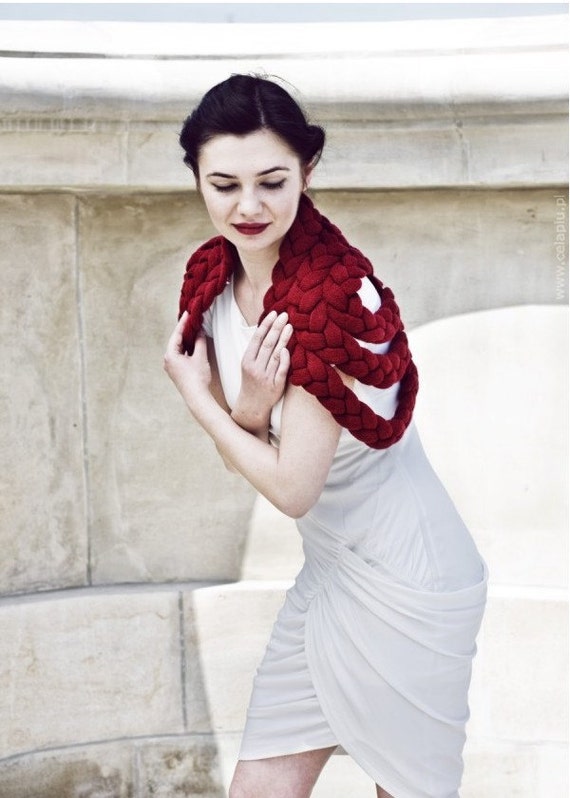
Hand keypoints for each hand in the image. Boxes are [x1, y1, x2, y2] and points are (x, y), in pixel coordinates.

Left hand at [163, 312, 211, 407]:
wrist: (197, 397)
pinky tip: (193, 345)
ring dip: (186, 340)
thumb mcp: (200, 356)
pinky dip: (186, 349)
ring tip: (193, 330)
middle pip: (176, 341)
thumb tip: (200, 331)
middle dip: (184, 331)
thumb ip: (199, 342)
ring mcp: (171, 367)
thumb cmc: (197, 377)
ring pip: (178, 349)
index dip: (183, 323)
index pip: (176, 334)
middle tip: (191, 320)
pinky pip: (180, 356)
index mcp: (170, 355)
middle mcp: (167, 360)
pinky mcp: (176, 372)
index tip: (188, 313)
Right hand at [232, 310, 292, 433]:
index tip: (273, 313)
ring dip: (283, 339)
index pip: (257, 339)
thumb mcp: (248, 365)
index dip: (265, 325)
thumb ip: (257, 350)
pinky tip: (287, 349)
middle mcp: (255, 368)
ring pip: (275, 355)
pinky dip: (284, 360)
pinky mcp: (276, 386)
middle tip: (284, 315)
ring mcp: (266, 378)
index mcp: (247, 361)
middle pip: (267, 344)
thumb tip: (267, 329)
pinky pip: (281, 371)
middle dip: (276, 328)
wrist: (252, 406)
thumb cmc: (252, 382)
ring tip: (290, 326)